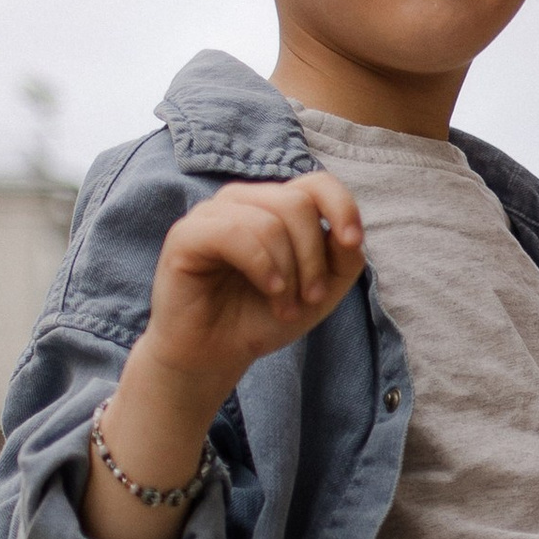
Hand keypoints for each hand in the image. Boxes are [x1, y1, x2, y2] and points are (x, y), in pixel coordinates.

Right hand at [144, 175, 367, 406]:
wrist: (214, 354)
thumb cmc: (261, 317)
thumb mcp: (319, 292)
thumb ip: (343, 260)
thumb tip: (349, 235)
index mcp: (274, 206)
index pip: (316, 183)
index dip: (342, 206)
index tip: (352, 242)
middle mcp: (243, 201)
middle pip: (297, 203)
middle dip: (313, 257)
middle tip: (311, 298)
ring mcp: (211, 213)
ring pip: (269, 222)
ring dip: (288, 273)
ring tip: (285, 308)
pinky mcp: (186, 234)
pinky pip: (234, 233)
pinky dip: (262, 266)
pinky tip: (269, 291)